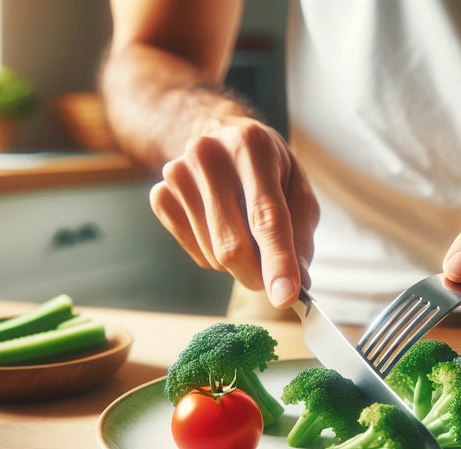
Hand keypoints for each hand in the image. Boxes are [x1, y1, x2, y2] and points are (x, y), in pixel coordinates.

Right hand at [149, 116, 318, 307]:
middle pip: (233, 245)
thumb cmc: (269, 169)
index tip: (285, 297)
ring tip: (244, 227)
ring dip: (237, 262)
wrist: (222, 140)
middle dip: (257, 274)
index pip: (265, 216)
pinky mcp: (160, 196)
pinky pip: (195, 253)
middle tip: (272, 280)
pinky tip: (220, 226)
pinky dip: (214, 255)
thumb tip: (298, 283)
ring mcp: (178, 174)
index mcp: (252, 146)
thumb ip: (300, 235)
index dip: (277, 261)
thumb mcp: (299, 190)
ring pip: (214, 256)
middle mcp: (209, 154)